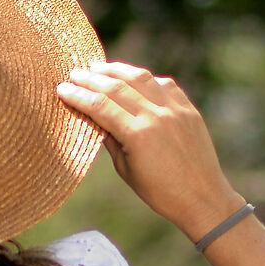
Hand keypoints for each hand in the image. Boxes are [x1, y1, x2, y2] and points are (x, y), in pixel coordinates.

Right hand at [56, 61, 241, 239]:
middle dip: (92, 78)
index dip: (78, 95)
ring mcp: (175, 109)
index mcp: (138, 134)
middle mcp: (156, 115)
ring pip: (141, 77)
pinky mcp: (188, 109)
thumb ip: (111, 141)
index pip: (100, 106)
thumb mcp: (127, 170)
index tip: (61, 89)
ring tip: (99, 67)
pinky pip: (164, 85)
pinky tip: (133, 78)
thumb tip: (94, 118)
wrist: (202, 197)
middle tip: (74, 73)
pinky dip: (146, 79)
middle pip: (117, 86)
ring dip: (117, 70)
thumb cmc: (160, 193)